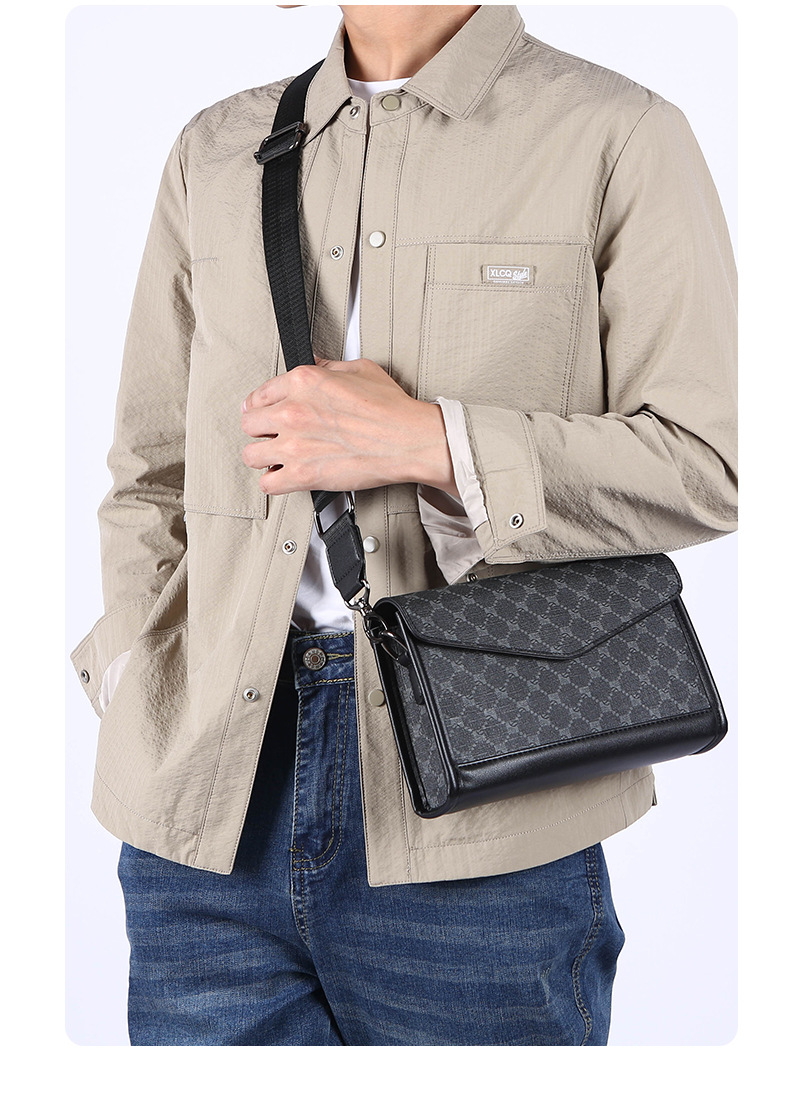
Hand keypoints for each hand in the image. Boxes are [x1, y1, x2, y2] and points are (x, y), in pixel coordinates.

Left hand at [241, 357, 458, 496]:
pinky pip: (267, 483)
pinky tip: (283, 477)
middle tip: (272, 435)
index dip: (261, 406)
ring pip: (251, 455)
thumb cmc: (391, 409)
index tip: (264, 413)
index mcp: (302, 382)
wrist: (407, 440)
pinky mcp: (302, 474)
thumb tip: (316, 364)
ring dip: (262, 457)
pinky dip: (273, 482)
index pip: (259, 394)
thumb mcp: (359, 369)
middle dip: (260, 430)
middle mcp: (292, 411)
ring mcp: (294, 445)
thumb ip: (329, 367)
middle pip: (250, 424)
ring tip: (275, 458)